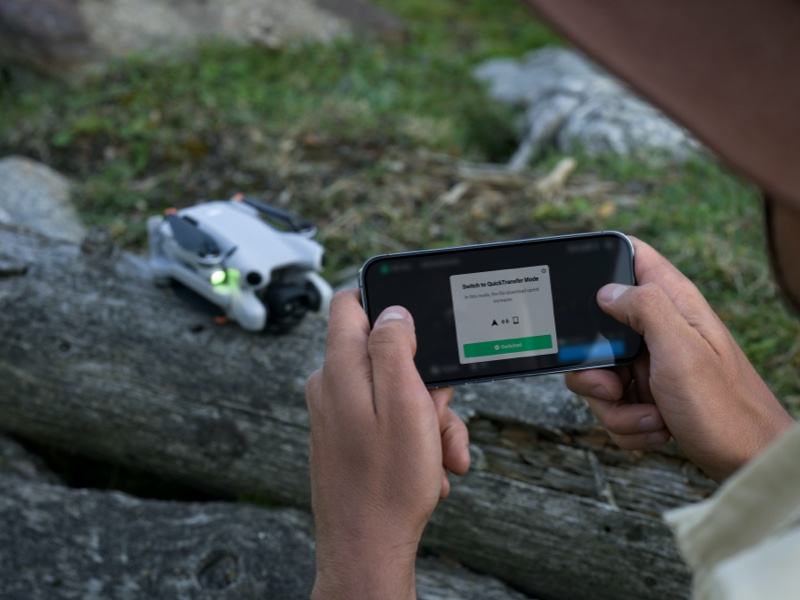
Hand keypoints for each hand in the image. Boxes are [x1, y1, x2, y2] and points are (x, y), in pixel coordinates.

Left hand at [305, 290, 470, 599]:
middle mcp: (331, 384)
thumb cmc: (389, 481)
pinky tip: (428, 470)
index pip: (350, 302)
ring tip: (441, 456)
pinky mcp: (345, 436)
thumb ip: (394, 347)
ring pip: (393, 392)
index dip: (387, 302)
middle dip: (424, 380)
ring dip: (427, 419)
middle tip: (441, 415)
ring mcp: (337, 412)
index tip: (419, 327)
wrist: (366, 548)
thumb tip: (392, 311)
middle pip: (386, 354)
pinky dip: (413, 440)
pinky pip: (386, 421)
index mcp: (340, 367)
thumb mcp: (404, 403)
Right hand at [565, 237, 793, 480]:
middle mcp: (658, 330)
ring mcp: (650, 364)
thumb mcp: (681, 350)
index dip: (603, 262)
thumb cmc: (724, 408)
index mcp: (672, 304)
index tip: (580, 287)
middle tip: (614, 385)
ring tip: (652, 415)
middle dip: (595, 367)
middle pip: (596, 329)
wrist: (747, 464)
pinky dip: (628, 424)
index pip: (632, 256)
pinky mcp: (647, 395)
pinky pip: (612, 406)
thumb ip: (645, 308)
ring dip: (615, 407)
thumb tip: (606, 290)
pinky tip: (658, 427)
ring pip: (598, 375)